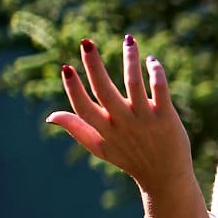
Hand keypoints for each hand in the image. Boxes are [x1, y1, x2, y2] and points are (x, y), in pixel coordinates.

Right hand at [47, 36, 206, 217]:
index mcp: (104, 130)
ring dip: (130, 58)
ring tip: (129, 39)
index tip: (66, 67)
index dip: (73, 88)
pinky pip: (160, 89)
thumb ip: (77, 129)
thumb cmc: (130, 159)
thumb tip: (51, 117)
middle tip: (86, 42)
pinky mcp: (166, 116)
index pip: (82, 106)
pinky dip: (155, 72)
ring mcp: (145, 119)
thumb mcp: (101, 148)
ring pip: (134, 83)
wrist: (165, 177)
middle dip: (94, 65)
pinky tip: (151, 60)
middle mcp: (123, 122)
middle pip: (104, 90)